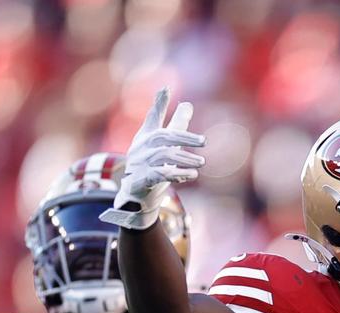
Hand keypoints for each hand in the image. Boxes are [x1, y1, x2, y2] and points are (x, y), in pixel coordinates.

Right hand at [100, 86, 204, 231]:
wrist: (135, 196)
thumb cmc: (151, 166)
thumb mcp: (163, 144)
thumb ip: (175, 125)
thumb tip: (188, 104)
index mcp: (146, 137)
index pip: (152, 118)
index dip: (158, 104)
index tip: (165, 88)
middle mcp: (142, 148)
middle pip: (163, 137)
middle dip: (184, 137)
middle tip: (204, 142)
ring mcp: (140, 164)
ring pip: (163, 156)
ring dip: (184, 159)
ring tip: (201, 163)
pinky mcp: (141, 180)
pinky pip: (160, 175)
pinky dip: (177, 174)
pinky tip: (192, 175)